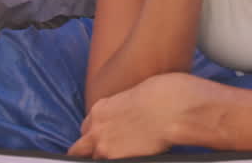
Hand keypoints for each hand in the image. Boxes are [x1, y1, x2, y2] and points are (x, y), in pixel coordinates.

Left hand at [68, 73, 196, 158]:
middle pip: (79, 148)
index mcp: (101, 108)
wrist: (172, 107)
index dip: (96, 132)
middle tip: (108, 149)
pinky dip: (121, 159)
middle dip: (90, 150)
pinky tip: (134, 154)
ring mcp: (104, 145)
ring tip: (126, 151)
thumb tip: (130, 114)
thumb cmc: (163, 94)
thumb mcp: (136, 95)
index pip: (87, 127)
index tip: (104, 135)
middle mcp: (97, 127)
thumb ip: (123, 109)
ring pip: (95, 158)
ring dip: (107, 156)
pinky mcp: (115, 158)